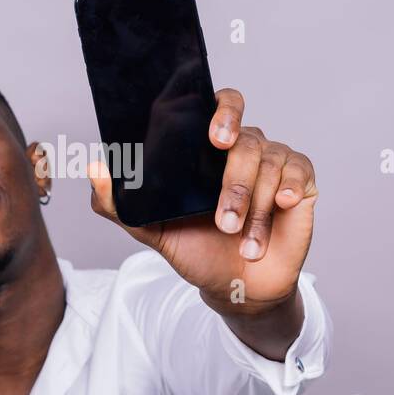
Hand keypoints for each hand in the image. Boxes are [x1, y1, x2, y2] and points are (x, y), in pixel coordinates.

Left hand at [88, 88, 316, 317]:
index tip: (214, 134)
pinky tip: (281, 205)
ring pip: (268, 163)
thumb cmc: (197, 251)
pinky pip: (298, 172)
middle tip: (224, 204)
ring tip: (239, 238)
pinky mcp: (300, 182)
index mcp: (207, 148)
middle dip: (234, 176)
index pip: (217, 105)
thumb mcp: (153, 231)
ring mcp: (274, 162)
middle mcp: (243, 148)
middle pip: (245, 139)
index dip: (220, 109)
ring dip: (252, 205)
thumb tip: (93, 168)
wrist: (237, 289)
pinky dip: (287, 189)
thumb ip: (120, 204)